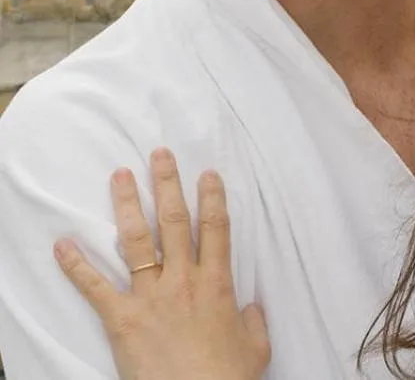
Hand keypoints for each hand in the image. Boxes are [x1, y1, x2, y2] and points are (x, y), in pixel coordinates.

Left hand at [53, 148, 270, 379]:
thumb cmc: (229, 376)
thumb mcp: (255, 345)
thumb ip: (253, 320)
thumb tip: (252, 307)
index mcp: (217, 283)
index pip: (216, 229)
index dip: (212, 198)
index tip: (208, 173)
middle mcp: (184, 280)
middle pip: (175, 222)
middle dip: (168, 185)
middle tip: (159, 154)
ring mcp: (151, 297)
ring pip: (138, 242)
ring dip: (127, 206)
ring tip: (119, 176)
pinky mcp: (123, 319)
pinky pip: (96, 288)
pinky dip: (76, 266)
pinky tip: (63, 244)